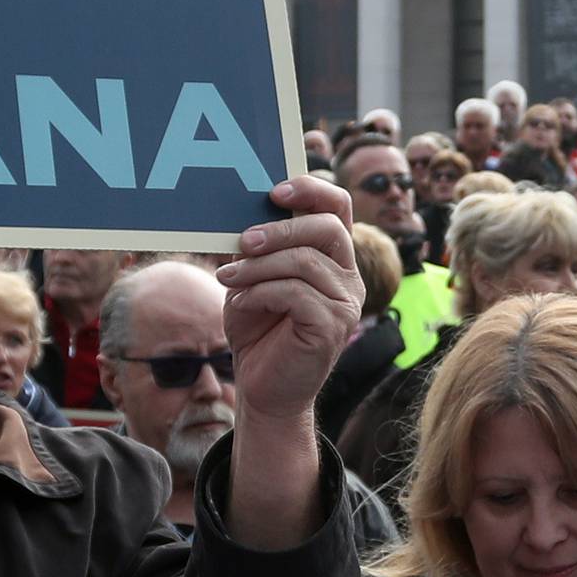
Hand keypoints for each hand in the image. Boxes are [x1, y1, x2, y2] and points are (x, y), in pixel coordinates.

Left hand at [216, 175, 359, 422]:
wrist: (262, 387)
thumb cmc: (258, 330)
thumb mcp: (252, 279)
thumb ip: (256, 248)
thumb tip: (240, 214)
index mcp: (333, 257)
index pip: (338, 208)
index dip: (311, 190)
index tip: (275, 190)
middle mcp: (348, 276)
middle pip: (326, 228)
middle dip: (280, 229)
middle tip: (243, 241)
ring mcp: (346, 303)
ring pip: (305, 261)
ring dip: (258, 266)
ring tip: (228, 278)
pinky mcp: (333, 326)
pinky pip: (296, 293)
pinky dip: (260, 293)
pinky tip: (240, 303)